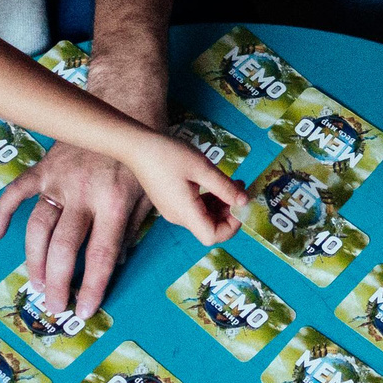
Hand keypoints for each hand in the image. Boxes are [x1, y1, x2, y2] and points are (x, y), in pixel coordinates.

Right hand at [0, 143, 146, 318]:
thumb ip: (131, 231)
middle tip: (55, 306)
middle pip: (63, 248)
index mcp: (114, 202)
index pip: (101, 256)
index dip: (92, 288)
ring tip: (36, 285)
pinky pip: (14, 193)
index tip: (85, 311)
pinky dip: (1, 215)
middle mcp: (83, 193)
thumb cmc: (140, 158)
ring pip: (37, 229)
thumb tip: (116, 265)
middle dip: (57, 283)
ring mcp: (58, 180)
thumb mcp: (149, 196)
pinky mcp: (43, 168)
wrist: (123, 108)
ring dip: (33, 261)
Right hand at [122, 131, 246, 246]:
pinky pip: (194, 208)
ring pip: (203, 217)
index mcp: (185, 212)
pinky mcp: (170, 201)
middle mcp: (178, 217)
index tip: (240, 205)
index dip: (231, 227)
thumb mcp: (202, 168)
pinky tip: (215, 183)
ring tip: (233, 183)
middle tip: (241, 189)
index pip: (212, 237)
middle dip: (229, 212)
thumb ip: (225, 187)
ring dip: (221, 204)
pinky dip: (209, 199)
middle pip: (209, 227)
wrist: (137, 146)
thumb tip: (244, 202)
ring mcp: (172, 210)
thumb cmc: (169, 155)